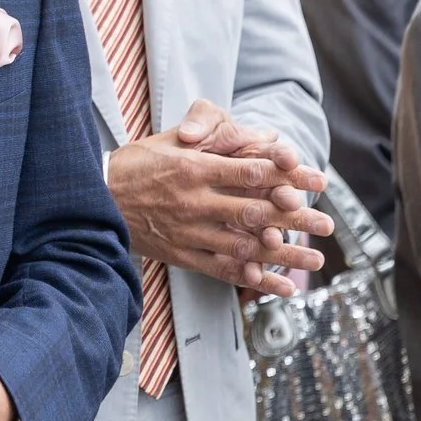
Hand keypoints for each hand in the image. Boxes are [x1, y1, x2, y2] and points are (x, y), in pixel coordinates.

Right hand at [106, 101, 329, 297]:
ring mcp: (188, 231)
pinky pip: (222, 269)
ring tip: (314, 259)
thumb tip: (255, 135)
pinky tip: (279, 285)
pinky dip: (253, 278)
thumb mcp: (171, 141)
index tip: (316, 180)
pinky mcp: (181, 254)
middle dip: (296, 219)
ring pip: (244, 245)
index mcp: (194, 168)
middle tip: (326, 224)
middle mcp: (195, 202)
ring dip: (283, 254)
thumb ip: (211, 138)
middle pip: (255, 212)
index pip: (251, 172)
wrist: (94, 197)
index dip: (288, 176)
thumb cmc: (136, 164)